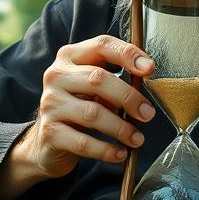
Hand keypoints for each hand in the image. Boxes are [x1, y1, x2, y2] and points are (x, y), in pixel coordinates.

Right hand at [1, 36, 156, 196]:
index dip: (128, 54)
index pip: (101, 45)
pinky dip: (105, 150)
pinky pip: (83, 142)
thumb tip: (146, 75)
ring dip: (121, 128)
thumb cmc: (79, 106)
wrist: (48, 141)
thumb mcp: (94, 86)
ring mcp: (50, 104)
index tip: (150, 68)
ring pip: (92, 113)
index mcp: (70, 57)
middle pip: (98, 79)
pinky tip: (120, 153)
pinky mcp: (49, 132)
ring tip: (137, 138)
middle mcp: (56, 76)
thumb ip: (115, 78)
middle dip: (128, 97)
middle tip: (148, 113)